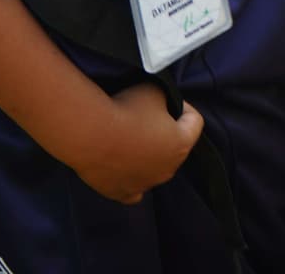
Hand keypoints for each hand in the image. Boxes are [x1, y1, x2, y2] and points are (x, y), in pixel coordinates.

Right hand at [67, 83, 203, 203]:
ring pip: (154, 169)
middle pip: (174, 147)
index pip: (195, 122)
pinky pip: (133, 191)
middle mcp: (168, 170)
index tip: (166, 99)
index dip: (184, 106)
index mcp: (181, 145)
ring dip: (147, 155)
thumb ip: (166, 97)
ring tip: (127, 138)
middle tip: (145, 118)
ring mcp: (145, 185)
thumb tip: (163, 103)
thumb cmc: (126, 109)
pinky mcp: (122, 193)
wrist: (90, 133)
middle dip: (164, 132)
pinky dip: (132, 180)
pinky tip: (125, 169)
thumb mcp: (155, 90)